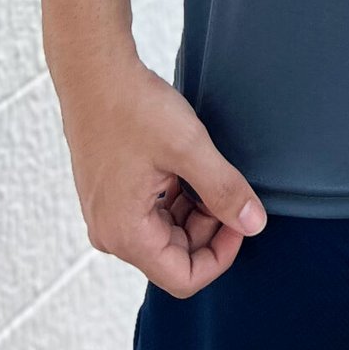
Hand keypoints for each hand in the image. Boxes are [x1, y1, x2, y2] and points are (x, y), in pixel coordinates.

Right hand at [57, 53, 268, 295]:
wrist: (93, 71)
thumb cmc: (133, 107)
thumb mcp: (188, 148)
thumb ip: (224, 190)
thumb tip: (255, 225)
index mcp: (126, 234)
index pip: (184, 278)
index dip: (222, 255)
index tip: (240, 217)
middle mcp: (111, 234)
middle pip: (175, 256)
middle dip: (210, 228)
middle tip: (227, 185)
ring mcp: (108, 214)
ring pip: (166, 234)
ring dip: (194, 210)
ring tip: (206, 169)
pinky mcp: (110, 195)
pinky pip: (151, 213)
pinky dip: (177, 197)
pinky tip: (186, 165)